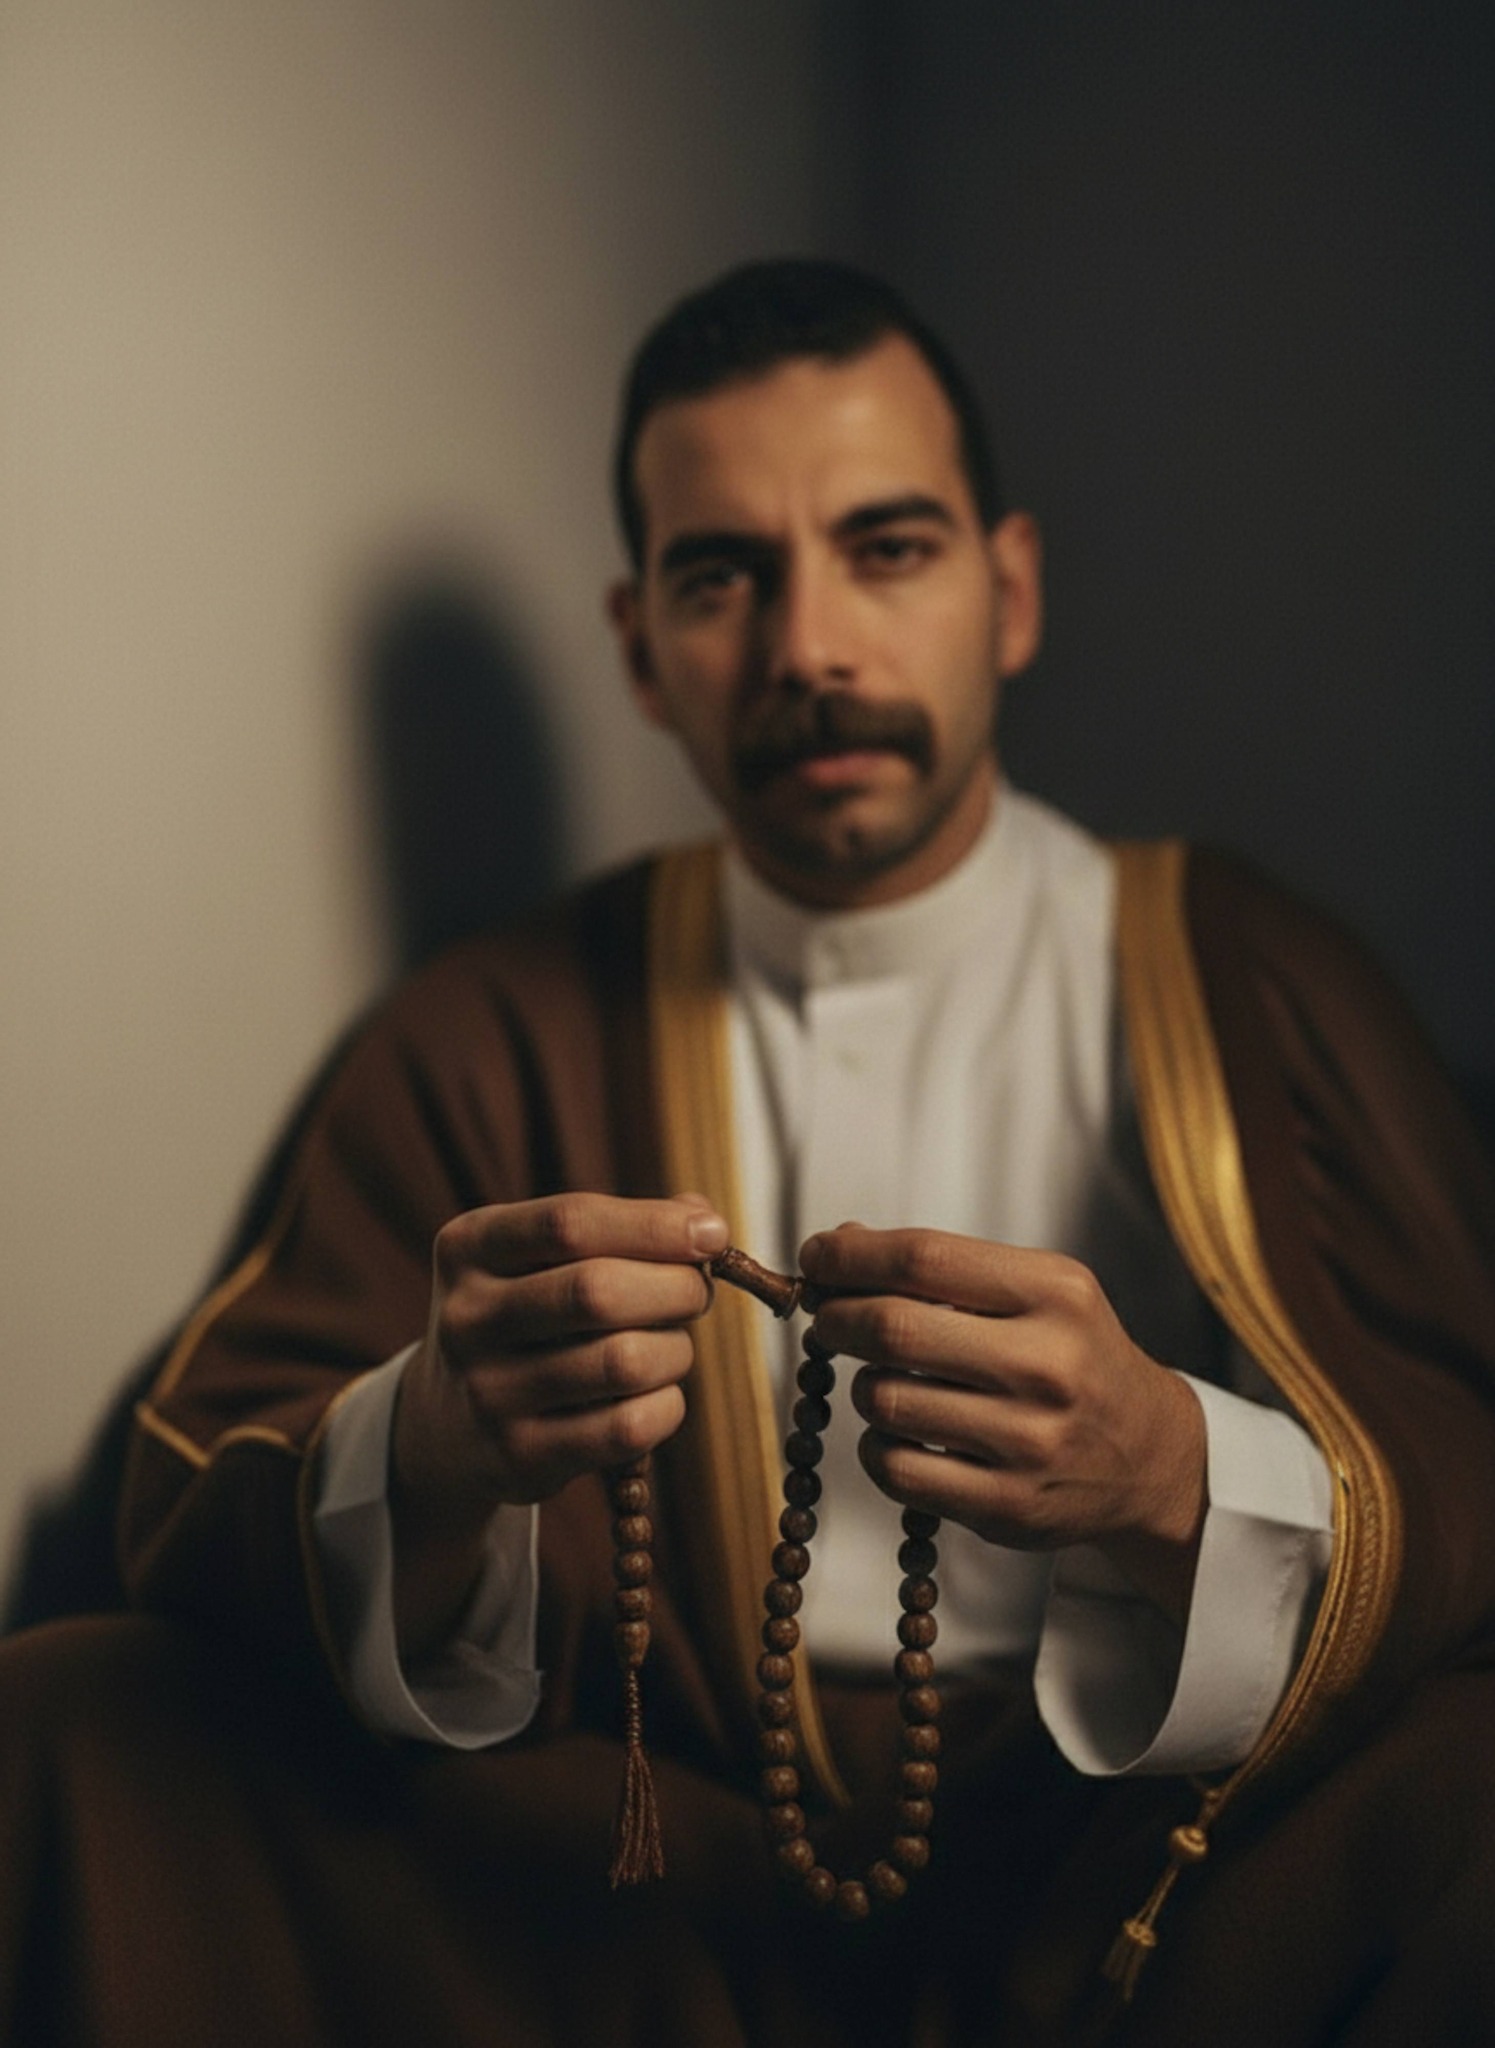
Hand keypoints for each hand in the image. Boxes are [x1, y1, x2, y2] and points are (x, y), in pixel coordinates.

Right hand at [389, 1191, 727, 1652]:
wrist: (447, 1425)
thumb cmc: (524, 1320)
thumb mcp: (537, 1259)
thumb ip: (619, 1228)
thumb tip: (704, 1221)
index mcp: (470, 1248)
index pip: (570, 1222)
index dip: (654, 1225)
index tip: (712, 1234)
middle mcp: (468, 1318)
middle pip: (598, 1291)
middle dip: (676, 1288)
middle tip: (697, 1293)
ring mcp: (488, 1393)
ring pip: (623, 1363)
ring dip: (675, 1350)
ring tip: (672, 1347)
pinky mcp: (518, 1457)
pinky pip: (626, 1428)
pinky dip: (666, 1407)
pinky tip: (658, 1396)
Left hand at [798, 1224, 1206, 1618]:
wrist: (1150, 1455)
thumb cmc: (1072, 1357)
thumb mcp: (1037, 1291)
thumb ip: (945, 1268)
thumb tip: (837, 1248)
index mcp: (1055, 1295)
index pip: (923, 1258)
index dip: (850, 1256)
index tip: (816, 1258)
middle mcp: (1048, 1367)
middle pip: (894, 1329)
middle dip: (837, 1319)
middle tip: (827, 1319)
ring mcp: (1029, 1443)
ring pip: (886, 1401)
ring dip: (864, 1385)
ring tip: (885, 1378)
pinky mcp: (1007, 1507)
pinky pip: (896, 1470)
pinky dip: (876, 1446)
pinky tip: (899, 1433)